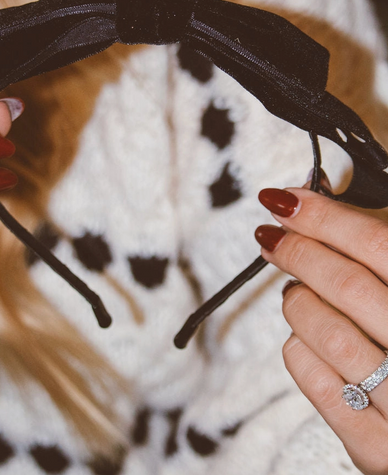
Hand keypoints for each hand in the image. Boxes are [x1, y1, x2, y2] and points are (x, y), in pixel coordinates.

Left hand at [255, 186, 387, 474]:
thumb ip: (376, 255)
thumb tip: (310, 207)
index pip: (378, 244)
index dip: (324, 217)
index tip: (283, 202)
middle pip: (348, 285)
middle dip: (298, 253)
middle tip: (272, 238)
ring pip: (327, 331)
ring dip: (297, 302)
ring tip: (295, 294)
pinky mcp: (376, 446)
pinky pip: (317, 381)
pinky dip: (299, 349)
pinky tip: (303, 338)